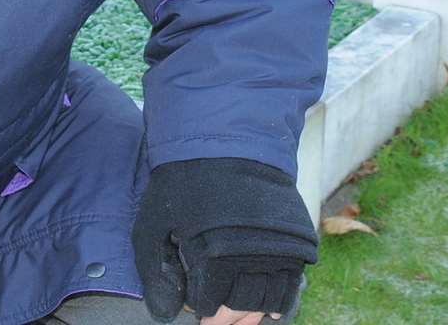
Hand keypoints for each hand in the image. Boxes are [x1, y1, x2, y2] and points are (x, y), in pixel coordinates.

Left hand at [131, 158, 315, 322]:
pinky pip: (291, 284)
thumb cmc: (183, 181)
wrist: (227, 141)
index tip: (192, 305)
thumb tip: (167, 313)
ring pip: (267, 300)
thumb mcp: (153, 223)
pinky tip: (269, 311)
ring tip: (240, 321)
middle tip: (214, 322)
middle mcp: (250, 259)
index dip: (199, 308)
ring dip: (251, 316)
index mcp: (214, 257)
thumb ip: (156, 271)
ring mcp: (276, 250)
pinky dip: (281, 300)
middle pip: (239, 308)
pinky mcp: (294, 241)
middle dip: (224, 320)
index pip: (209, 304)